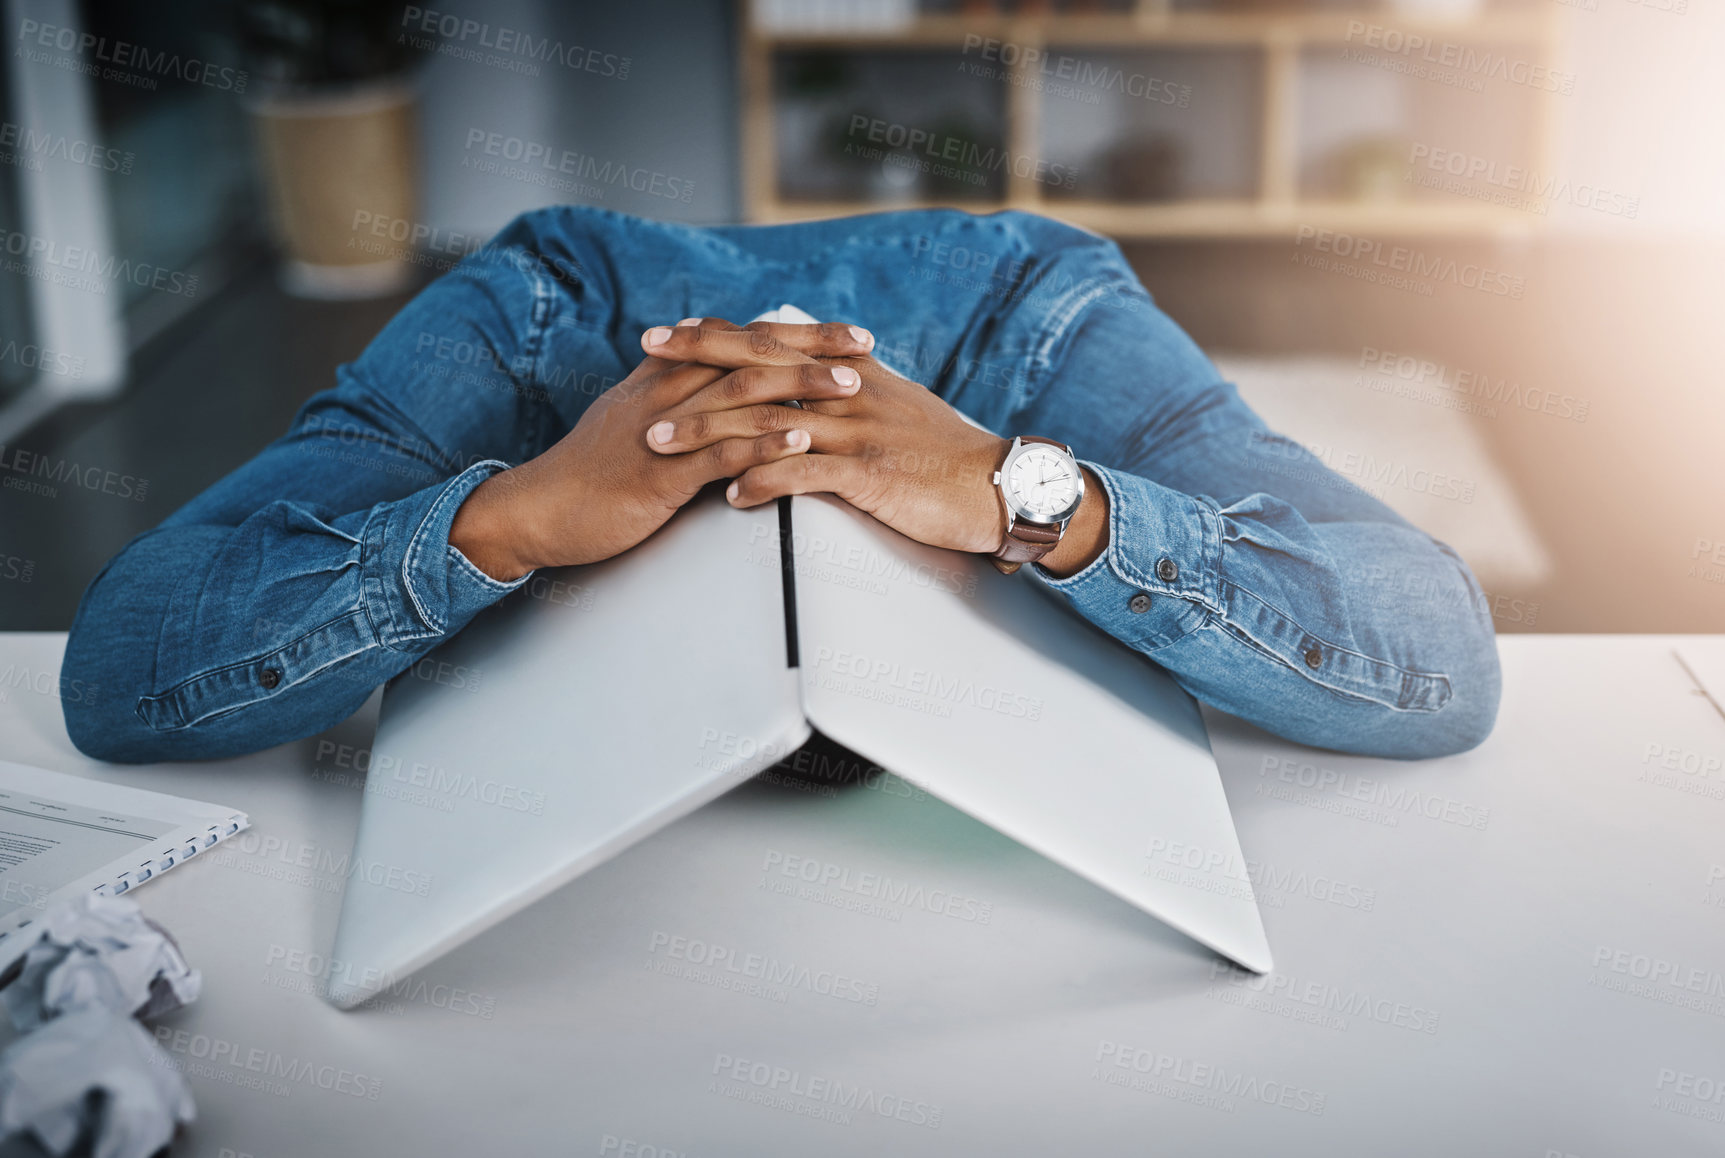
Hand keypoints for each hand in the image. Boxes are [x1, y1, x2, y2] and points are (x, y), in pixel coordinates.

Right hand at [448, 319, 873, 579]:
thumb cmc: (591, 472)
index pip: (743, 340)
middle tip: (865, 346)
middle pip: (751, 355)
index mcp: (667, 376)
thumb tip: (711, 364)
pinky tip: (802, 440)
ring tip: (850, 386)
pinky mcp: (660, 473)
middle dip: (813, 348)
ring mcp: (665, 430)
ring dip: (800, 387)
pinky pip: (719, 452)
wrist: (537, 510)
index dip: (798, 333)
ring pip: (742, 395)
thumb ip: (674, 388)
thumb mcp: (633, 416)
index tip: (846, 333)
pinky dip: (763, 443)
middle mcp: (668, 391)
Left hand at [643, 318, 1109, 575]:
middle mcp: (850, 392)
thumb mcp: (899, 404)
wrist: (1003, 484)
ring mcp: (860, 432)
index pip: (775, 341)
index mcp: (852, 373)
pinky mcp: (872, 476)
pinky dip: (763, 481)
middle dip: (698, 360)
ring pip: (771, 422)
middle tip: (645, 353)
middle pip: (761, 366)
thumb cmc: (946, 454)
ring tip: (662, 443)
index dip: (720, 334)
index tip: (671, 330)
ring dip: (710, 432)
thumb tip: (810, 372)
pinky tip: (728, 495)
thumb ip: (851, 386)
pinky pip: (806, 474)